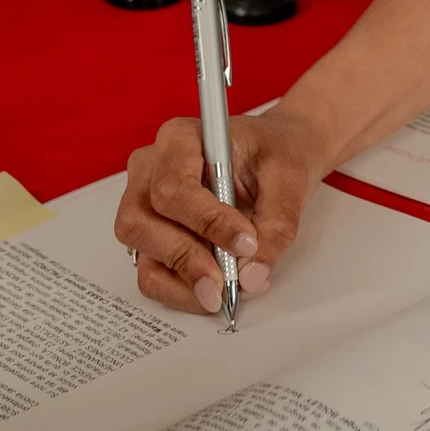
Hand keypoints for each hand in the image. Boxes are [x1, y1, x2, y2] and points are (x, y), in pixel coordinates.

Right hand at [115, 108, 331, 314]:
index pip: (173, 186)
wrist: (278, 156)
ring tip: (224, 292)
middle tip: (226, 283)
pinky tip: (216, 289)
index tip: (245, 242)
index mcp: (179, 138)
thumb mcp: (289, 177)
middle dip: (185, 258)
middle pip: (140, 221)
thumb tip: (252, 275)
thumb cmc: (276, 153)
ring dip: (182, 281)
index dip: (207, 221)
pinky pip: (152, 273)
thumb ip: (275, 224)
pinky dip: (182, 290)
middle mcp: (151, 169)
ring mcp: (145, 204)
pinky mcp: (152, 237)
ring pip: (142, 252)